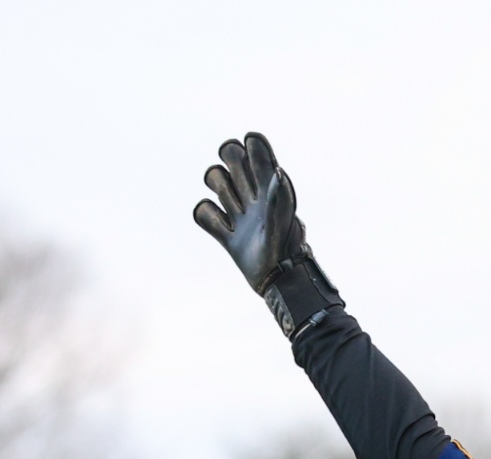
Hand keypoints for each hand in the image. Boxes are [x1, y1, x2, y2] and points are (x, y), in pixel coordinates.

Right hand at [194, 134, 305, 293]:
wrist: (278, 281)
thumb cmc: (287, 248)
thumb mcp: (283, 218)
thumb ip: (278, 194)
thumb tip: (277, 171)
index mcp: (271, 185)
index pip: (256, 148)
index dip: (252, 144)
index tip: (252, 150)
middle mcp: (253, 193)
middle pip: (231, 155)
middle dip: (230, 159)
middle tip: (242, 183)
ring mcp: (238, 211)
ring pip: (215, 178)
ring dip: (220, 188)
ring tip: (236, 211)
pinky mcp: (225, 232)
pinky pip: (203, 212)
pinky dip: (208, 217)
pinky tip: (225, 230)